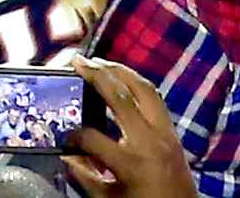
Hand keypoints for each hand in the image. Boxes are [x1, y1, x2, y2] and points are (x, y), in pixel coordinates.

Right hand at [61, 57, 196, 197]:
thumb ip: (85, 177)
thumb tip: (67, 155)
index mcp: (130, 162)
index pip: (92, 138)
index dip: (74, 138)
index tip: (65, 139)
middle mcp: (149, 140)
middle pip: (121, 96)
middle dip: (97, 74)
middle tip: (79, 61)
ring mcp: (165, 133)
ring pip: (144, 88)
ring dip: (120, 71)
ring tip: (100, 63)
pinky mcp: (174, 133)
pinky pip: (156, 98)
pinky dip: (137, 84)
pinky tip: (123, 81)